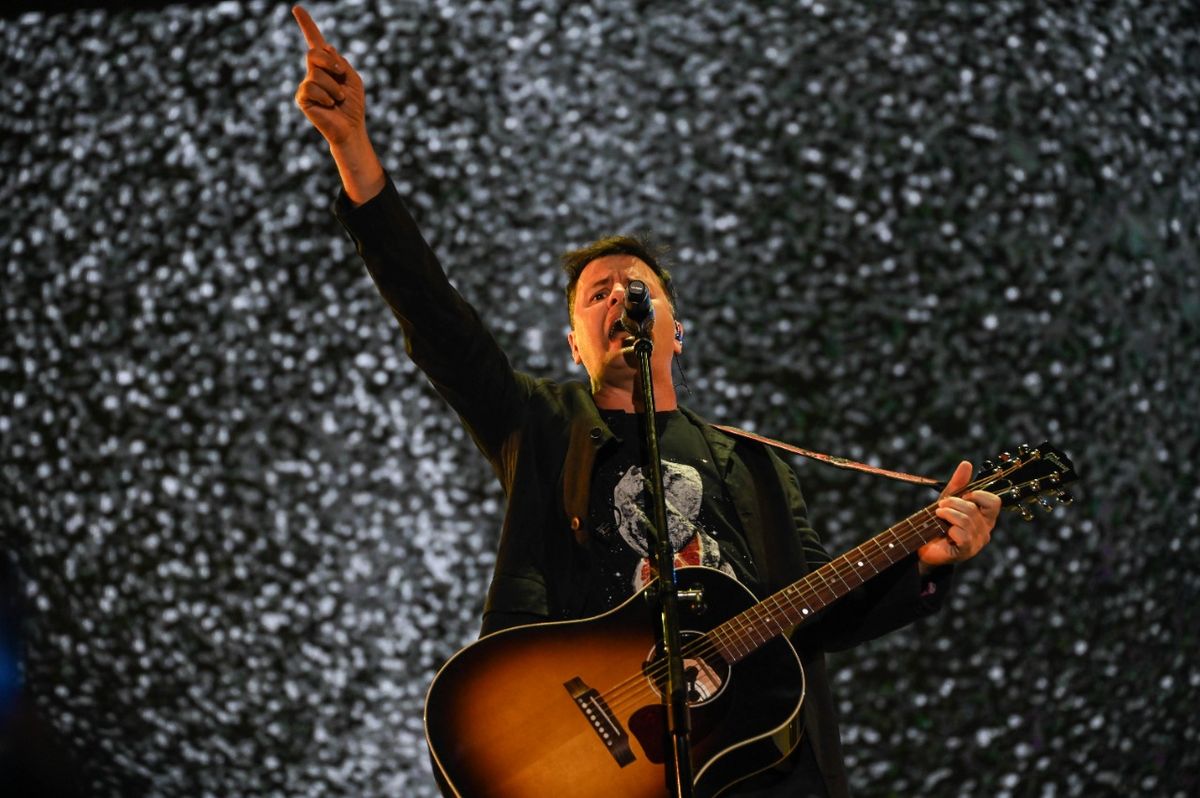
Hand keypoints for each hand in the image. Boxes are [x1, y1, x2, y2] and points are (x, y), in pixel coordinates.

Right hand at [292, 5, 364, 147]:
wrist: (351, 129)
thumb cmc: (353, 105)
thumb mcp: (352, 78)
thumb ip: (340, 62)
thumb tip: (326, 46)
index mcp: (327, 65)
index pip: (315, 41)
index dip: (307, 25)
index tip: (297, 8)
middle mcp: (313, 72)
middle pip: (314, 53)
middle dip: (330, 62)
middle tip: (341, 74)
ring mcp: (306, 85)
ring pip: (316, 73)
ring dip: (333, 86)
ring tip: (338, 99)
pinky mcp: (302, 98)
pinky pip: (310, 87)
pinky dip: (325, 95)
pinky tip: (330, 105)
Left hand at [917, 460, 999, 572]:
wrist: (923, 545)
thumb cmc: (938, 523)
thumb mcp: (948, 500)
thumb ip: (959, 484)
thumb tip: (967, 463)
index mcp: (985, 516)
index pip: (994, 502)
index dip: (979, 495)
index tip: (963, 495)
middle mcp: (985, 530)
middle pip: (974, 508)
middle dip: (954, 502)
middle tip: (941, 505)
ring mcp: (977, 542)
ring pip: (967, 520)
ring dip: (948, 513)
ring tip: (938, 514)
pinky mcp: (967, 551)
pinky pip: (963, 535)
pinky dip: (950, 528)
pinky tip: (943, 529)